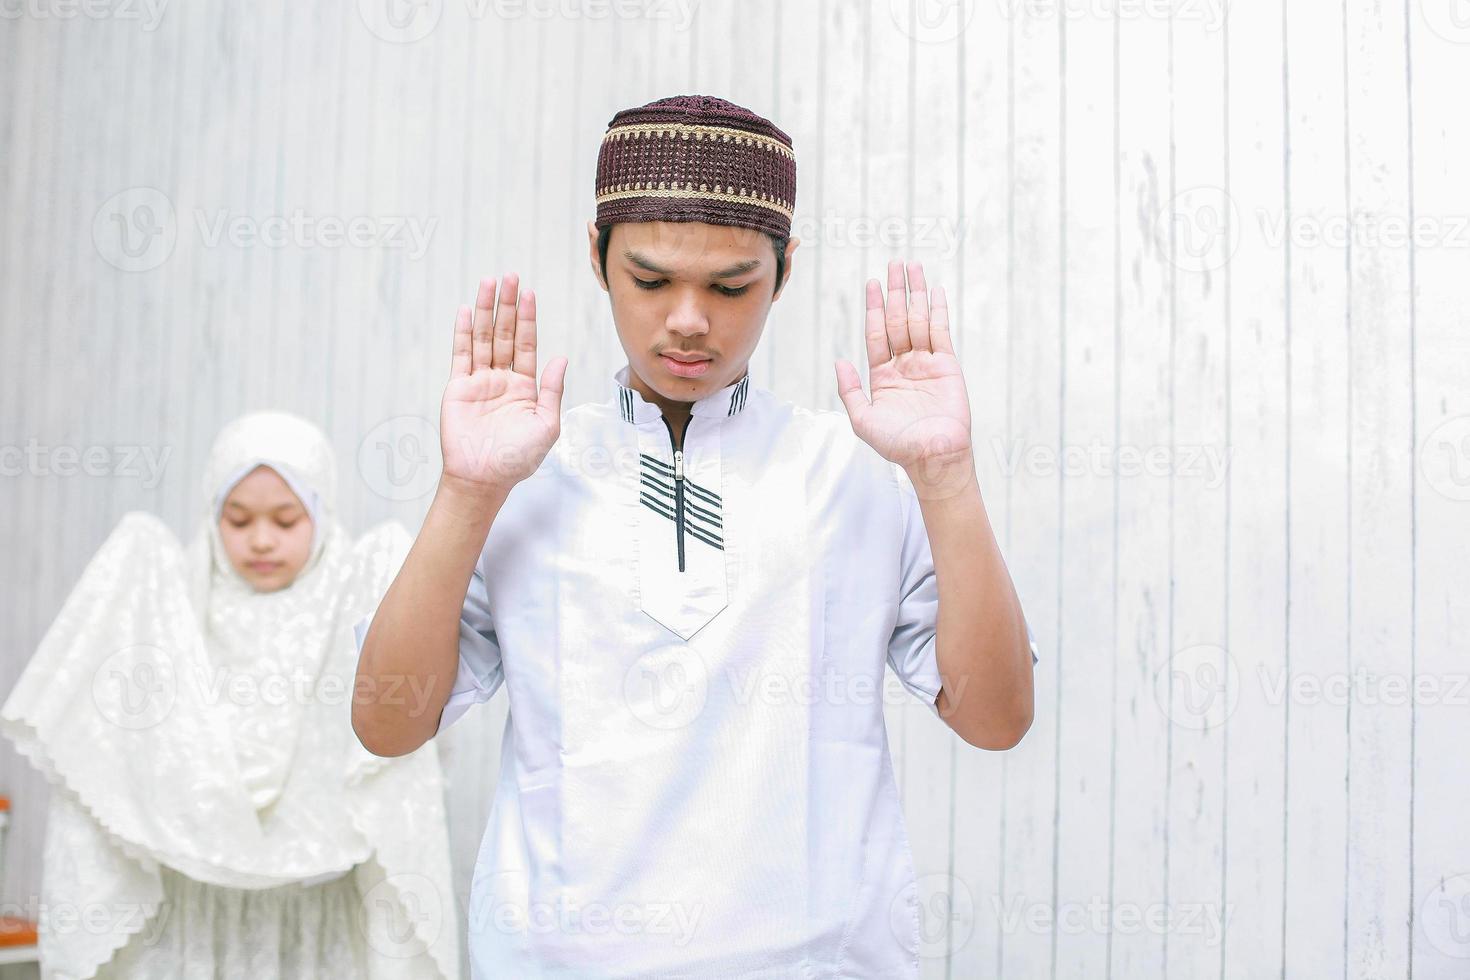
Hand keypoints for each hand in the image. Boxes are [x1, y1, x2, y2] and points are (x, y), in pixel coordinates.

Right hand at [440, 274, 567, 495]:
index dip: (528, 319)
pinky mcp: (458, 388)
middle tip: (510, 276)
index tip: (529, 293)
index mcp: (525, 387)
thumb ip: (552, 390)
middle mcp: (502, 380)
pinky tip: (466, 310)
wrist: (483, 478)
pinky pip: (461, 354)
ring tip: (489, 283)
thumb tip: (560, 358)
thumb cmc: (518, 459)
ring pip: (483, 338)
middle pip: (504, 334)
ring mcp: (479, 382)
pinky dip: (463, 332)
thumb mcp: (546, 425)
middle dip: (508, 306)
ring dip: (485, 311)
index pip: (526, 345)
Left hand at [835, 260, 971, 472]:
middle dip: (895, 292)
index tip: (872, 284)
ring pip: (919, 321)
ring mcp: (926, 363)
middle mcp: (904, 365)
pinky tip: (934, 291)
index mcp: (882, 376)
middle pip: (898, 320)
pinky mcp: (947, 366)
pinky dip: (938, 310)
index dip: (874, 308)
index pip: (876, 333)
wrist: (931, 456)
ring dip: (915, 294)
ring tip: (912, 267)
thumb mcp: (862, 419)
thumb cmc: (897, 444)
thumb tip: (840, 361)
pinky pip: (941, 333)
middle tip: (894, 264)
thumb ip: (850, 390)